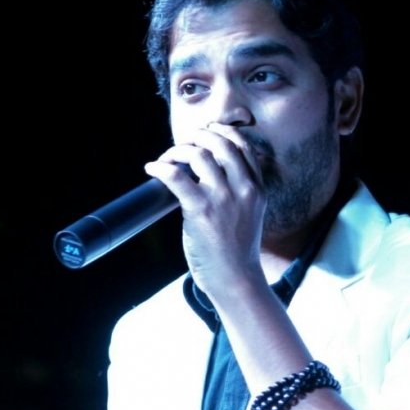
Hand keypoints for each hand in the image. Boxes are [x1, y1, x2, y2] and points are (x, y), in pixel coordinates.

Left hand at [145, 123, 267, 297]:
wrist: (235, 278)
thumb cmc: (238, 250)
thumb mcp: (252, 214)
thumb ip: (242, 191)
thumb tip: (215, 170)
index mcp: (257, 189)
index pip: (243, 147)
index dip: (223, 133)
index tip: (209, 132)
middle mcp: (243, 189)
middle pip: (221, 144)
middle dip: (199, 136)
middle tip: (185, 142)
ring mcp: (223, 198)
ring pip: (199, 155)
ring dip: (178, 150)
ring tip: (168, 157)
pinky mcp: (201, 209)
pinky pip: (176, 177)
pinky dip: (161, 167)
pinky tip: (152, 168)